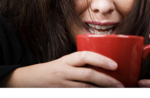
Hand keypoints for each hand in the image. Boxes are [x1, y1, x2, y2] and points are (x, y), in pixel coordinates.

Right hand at [0, 51, 123, 86]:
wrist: (29, 81)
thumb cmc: (53, 70)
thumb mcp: (65, 62)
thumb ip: (81, 62)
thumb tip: (105, 62)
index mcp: (67, 60)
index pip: (85, 56)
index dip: (101, 60)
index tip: (115, 65)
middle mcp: (64, 71)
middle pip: (88, 74)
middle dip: (106, 80)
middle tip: (120, 85)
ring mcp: (62, 84)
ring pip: (85, 89)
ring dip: (101, 91)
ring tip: (114, 92)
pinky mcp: (62, 93)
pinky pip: (79, 95)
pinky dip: (90, 95)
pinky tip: (99, 95)